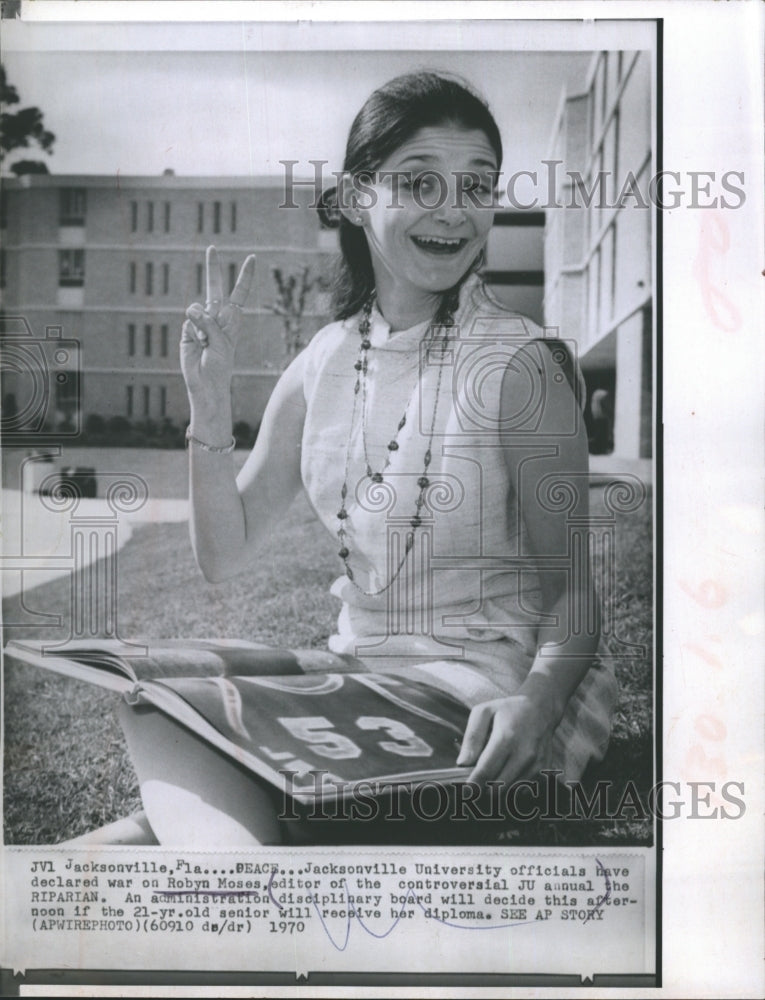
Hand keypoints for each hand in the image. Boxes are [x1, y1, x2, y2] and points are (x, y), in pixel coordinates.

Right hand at [181, 246, 255, 405]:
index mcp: (231, 320)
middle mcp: (216, 317)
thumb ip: (209, 323)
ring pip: (198, 309)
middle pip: (215, 288)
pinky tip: (197, 345)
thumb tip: (192, 307)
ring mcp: (200, 322)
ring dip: (202, 326)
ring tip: (206, 344)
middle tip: (212, 247)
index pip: (239, 294)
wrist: (205, 384)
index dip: (244, 276)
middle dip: (213, 268)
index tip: (252, 258)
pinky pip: (189, 322)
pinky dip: (193, 332)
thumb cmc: (219, 366)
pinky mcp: (187, 329)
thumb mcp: (221, 343)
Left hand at [456, 693, 555, 784]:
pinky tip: (507, 772)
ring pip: (510, 792)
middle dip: (483, 788)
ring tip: (492, 772)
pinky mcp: (544, 771)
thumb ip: (472, 737)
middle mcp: (524, 754)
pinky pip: (523, 790)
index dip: (473, 786)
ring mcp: (537, 764)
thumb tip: (463, 763)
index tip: (465, 792)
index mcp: (507, 738)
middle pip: (497, 787)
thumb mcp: (484, 712)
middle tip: (476, 780)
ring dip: (497, 788)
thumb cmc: (509, 710)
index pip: (486, 771)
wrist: (542, 710)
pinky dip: (512, 787)